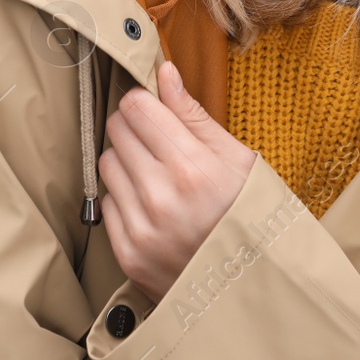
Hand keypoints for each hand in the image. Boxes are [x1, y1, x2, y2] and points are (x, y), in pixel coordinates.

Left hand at [99, 60, 257, 300]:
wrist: (253, 286)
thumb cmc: (251, 215)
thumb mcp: (238, 160)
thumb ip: (193, 115)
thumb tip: (164, 72)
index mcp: (193, 168)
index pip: (136, 107)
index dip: (145, 101)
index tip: (156, 110)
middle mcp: (161, 198)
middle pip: (117, 130)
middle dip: (135, 127)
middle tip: (160, 142)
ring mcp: (141, 230)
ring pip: (107, 164)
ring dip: (127, 161)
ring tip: (158, 175)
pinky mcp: (128, 255)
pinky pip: (107, 204)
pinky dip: (125, 198)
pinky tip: (153, 206)